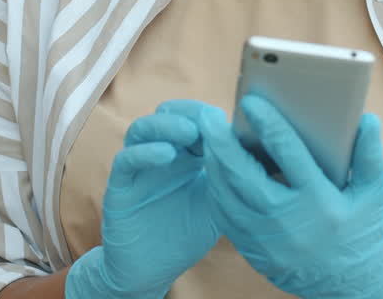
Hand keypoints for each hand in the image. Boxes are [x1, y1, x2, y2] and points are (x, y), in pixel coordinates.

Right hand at [66, 100, 220, 298]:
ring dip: (166, 125)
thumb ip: (231, 178)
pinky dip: (145, 152)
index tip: (232, 120)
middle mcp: (161, 153)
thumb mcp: (218, 203)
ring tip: (189, 132)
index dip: (212, 116)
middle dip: (190, 112)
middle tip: (209, 120)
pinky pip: (127, 159)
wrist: (152, 270)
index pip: (196, 119)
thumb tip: (262, 151)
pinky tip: (166, 155)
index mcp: (188, 154)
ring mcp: (139, 167)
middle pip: (169, 114)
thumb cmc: (187, 233)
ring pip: (143, 129)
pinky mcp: (120, 185)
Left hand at [198, 96, 382, 298]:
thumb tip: (366, 118)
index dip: (267, 123)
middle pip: (244, 175)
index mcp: (319, 200)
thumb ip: (369, 154)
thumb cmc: (362, 231)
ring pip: (227, 196)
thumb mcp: (373, 193)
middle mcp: (289, 221)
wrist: (351, 284)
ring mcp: (267, 240)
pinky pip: (225, 218)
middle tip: (208, 117)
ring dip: (213, 166)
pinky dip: (216, 191)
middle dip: (222, 144)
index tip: (251, 102)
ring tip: (208, 139)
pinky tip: (214, 173)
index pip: (288, 153)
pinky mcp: (253, 252)